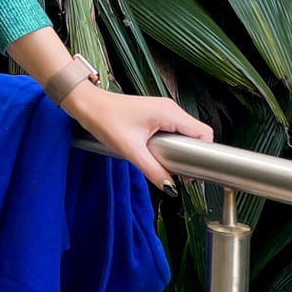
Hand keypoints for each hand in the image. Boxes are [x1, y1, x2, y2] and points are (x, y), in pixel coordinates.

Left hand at [60, 83, 212, 191]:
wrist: (87, 104)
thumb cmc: (105, 120)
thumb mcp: (131, 150)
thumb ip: (153, 170)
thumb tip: (171, 188)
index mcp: (170, 113)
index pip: (204, 133)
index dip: (204, 153)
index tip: (193, 171)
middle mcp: (170, 108)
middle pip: (196, 133)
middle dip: (192, 153)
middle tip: (178, 170)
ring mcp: (163, 109)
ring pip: (184, 132)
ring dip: (180, 148)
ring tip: (166, 162)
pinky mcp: (154, 113)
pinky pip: (173, 129)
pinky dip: (171, 142)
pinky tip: (158, 152)